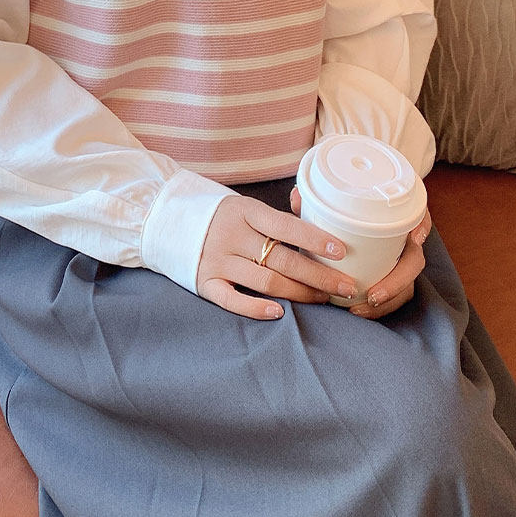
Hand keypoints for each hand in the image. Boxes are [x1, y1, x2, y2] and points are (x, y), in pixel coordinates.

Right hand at [195, 194, 362, 319]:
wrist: (168, 220)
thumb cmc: (221, 217)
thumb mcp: (245, 206)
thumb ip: (276, 214)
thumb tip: (307, 203)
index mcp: (245, 211)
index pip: (286, 227)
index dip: (315, 239)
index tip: (343, 252)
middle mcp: (231, 235)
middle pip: (283, 260)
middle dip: (320, 275)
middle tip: (346, 287)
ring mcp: (217, 260)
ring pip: (266, 282)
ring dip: (300, 293)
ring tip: (324, 298)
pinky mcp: (204, 283)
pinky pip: (233, 300)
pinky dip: (257, 308)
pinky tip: (281, 312)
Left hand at [288, 188, 431, 319]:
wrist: (359, 219)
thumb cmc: (347, 209)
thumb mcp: (332, 203)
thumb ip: (316, 201)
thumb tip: (296, 196)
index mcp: (399, 217)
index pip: (420, 217)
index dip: (422, 226)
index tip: (414, 238)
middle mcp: (406, 240)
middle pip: (415, 260)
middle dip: (397, 281)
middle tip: (373, 294)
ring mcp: (403, 261)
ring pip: (407, 284)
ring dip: (388, 299)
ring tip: (360, 309)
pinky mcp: (395, 278)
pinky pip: (396, 296)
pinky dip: (382, 306)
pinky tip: (361, 311)